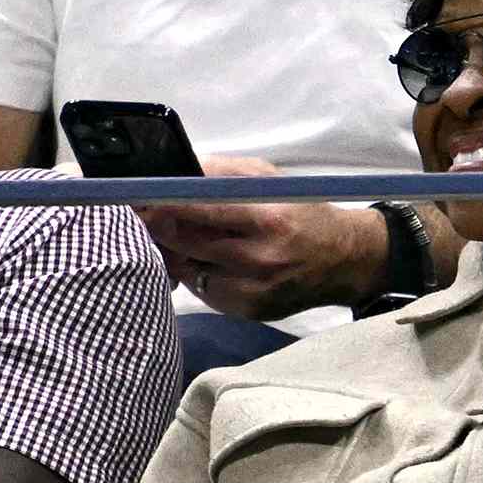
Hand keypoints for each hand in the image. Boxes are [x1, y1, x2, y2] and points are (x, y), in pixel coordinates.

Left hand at [136, 156, 386, 320]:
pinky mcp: (248, 312)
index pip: (199, 210)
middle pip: (186, 243)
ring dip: (173, 251)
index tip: (137, 197)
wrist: (344, 260)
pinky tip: (201, 259)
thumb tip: (175, 171)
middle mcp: (258, 259)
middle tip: (139, 213)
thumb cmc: (302, 211)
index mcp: (265, 218)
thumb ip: (222, 173)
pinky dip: (196, 272)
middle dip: (159, 227)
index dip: (163, 203)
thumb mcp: (270, 179)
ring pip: (188, 269)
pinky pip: (204, 290)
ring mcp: (252, 291)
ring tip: (169, 234)